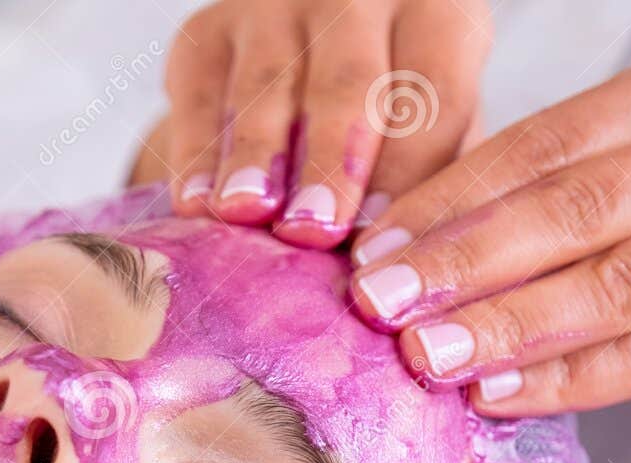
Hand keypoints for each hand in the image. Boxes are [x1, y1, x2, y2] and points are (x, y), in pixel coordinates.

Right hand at [140, 0, 490, 247]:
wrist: (305, 59)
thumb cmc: (388, 116)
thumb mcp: (431, 128)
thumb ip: (427, 183)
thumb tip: (409, 268)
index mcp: (436, 15)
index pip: (431, 92)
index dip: (406, 168)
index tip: (379, 238)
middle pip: (348, 82)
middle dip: (329, 161)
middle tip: (312, 229)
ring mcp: (276, 6)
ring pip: (267, 84)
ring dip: (256, 155)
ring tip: (246, 212)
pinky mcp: (209, 30)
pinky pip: (199, 93)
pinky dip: (195, 154)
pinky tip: (194, 205)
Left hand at [349, 49, 630, 416]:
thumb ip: (549, 195)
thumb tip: (402, 248)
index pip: (545, 144)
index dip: (449, 201)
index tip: (369, 252)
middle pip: (576, 208)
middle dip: (464, 261)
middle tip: (379, 304)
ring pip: (621, 282)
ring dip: (509, 325)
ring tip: (427, 357)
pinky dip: (575, 377)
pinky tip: (498, 396)